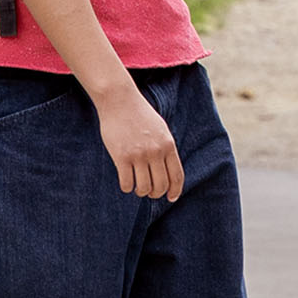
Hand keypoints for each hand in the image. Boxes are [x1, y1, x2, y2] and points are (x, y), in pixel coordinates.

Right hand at [98, 81, 184, 199]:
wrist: (120, 100)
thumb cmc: (140, 114)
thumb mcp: (160, 129)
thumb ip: (165, 148)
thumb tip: (168, 171)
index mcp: (168, 145)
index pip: (177, 176)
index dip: (175, 190)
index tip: (171, 198)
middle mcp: (156, 151)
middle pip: (161, 185)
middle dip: (155, 193)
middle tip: (149, 192)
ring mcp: (139, 155)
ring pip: (143, 188)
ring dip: (140, 192)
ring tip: (137, 187)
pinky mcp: (122, 157)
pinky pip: (127, 183)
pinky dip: (127, 187)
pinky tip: (126, 182)